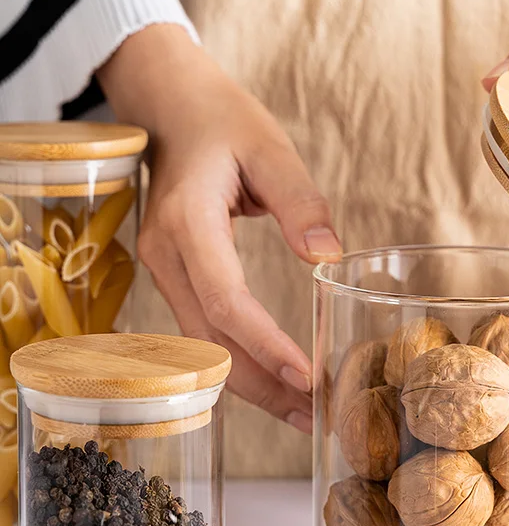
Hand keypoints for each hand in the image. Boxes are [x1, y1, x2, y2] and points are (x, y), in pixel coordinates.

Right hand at [97, 25, 341, 432]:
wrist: (170, 108)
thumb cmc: (222, 121)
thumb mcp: (270, 147)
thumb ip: (301, 200)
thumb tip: (327, 257)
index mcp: (188, 223)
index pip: (226, 301)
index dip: (265, 345)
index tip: (309, 376)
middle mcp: (167, 257)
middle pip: (211, 342)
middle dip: (263, 386)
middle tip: (315, 417)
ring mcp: (165, 271)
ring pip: (205, 348)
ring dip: (252, 385)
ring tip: (303, 414)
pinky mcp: (177, 278)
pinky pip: (206, 333)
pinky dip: (240, 363)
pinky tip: (275, 383)